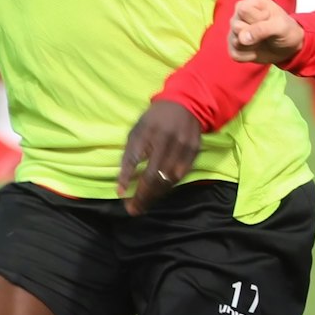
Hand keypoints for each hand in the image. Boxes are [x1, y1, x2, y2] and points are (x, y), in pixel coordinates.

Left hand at [118, 100, 201, 216]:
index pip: (133, 158)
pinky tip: (159, 193)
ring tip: (144, 205)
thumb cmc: (154, 120)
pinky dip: (168, 187)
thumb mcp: (137, 131)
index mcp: (146, 130)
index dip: (126, 177)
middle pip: (153, 175)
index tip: (121, 194)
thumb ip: (130, 154)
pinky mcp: (194, 151)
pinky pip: (180, 175)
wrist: (184, 105)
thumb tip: (122, 183)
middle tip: (133, 210)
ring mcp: (182, 146)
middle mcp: (165, 139)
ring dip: (155, 195)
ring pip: (168, 179)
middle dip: (142, 195)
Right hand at [229, 0, 304, 64]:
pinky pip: (234, 54)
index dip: (257, 19)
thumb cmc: (286, 31)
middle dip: (253, 35)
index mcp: (252, 0)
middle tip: (266, 33)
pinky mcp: (233, 44)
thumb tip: (242, 38)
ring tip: (262, 41)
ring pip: (234, 41)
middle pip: (236, 25)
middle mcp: (240, 11)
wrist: (288, 47)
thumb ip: (262, 28)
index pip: (243, 10)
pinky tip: (256, 50)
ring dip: (251, 46)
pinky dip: (248, 56)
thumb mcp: (281, 26)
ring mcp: (235, 28)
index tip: (270, 20)